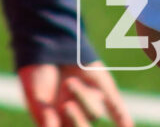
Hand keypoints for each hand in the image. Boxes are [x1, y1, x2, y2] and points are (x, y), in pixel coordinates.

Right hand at [17, 62, 135, 126]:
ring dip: (82, 97)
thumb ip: (45, 118)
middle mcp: (79, 113)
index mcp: (60, 119)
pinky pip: (117, 108)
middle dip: (76, 119)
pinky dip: (123, 120)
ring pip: (95, 112)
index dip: (69, 122)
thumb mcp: (36, 96)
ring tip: (70, 81)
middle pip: (84, 126)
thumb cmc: (36, 71)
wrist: (47, 41)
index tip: (53, 115)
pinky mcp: (105, 88)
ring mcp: (93, 101)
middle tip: (66, 105)